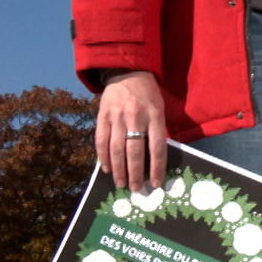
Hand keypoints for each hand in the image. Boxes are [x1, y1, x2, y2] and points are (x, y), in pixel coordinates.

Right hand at [95, 71, 167, 192]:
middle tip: (135, 189)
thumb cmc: (148, 94)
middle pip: (134, 151)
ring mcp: (117, 117)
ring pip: (116, 149)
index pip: (157, 147)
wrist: (127, 72)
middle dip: (135, 173)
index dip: (156, 168)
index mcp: (155, 116)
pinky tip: (106, 169)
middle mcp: (135, 117)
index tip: (155, 183)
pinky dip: (103, 157)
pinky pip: (101, 140)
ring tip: (121, 183)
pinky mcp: (102, 116)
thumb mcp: (160, 109)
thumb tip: (153, 160)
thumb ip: (157, 131)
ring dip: (118, 170)